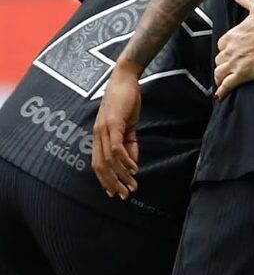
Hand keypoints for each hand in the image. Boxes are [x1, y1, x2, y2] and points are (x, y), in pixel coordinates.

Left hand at [92, 69, 141, 198]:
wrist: (125, 79)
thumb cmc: (126, 100)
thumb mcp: (129, 126)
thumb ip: (130, 145)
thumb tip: (132, 163)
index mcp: (99, 136)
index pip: (98, 164)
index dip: (105, 180)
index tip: (114, 192)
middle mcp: (97, 135)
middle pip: (100, 166)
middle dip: (112, 183)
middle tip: (123, 195)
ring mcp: (104, 129)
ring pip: (109, 160)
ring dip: (121, 176)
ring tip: (131, 186)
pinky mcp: (113, 123)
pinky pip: (117, 147)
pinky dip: (125, 160)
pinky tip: (134, 169)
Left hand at [213, 0, 253, 98]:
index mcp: (232, 35)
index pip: (221, 45)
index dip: (226, 50)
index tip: (231, 53)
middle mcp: (230, 49)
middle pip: (219, 60)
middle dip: (223, 64)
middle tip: (230, 69)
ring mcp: (235, 62)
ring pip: (220, 72)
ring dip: (221, 77)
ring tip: (224, 82)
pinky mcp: (242, 74)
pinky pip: (227, 84)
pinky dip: (223, 90)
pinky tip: (221, 95)